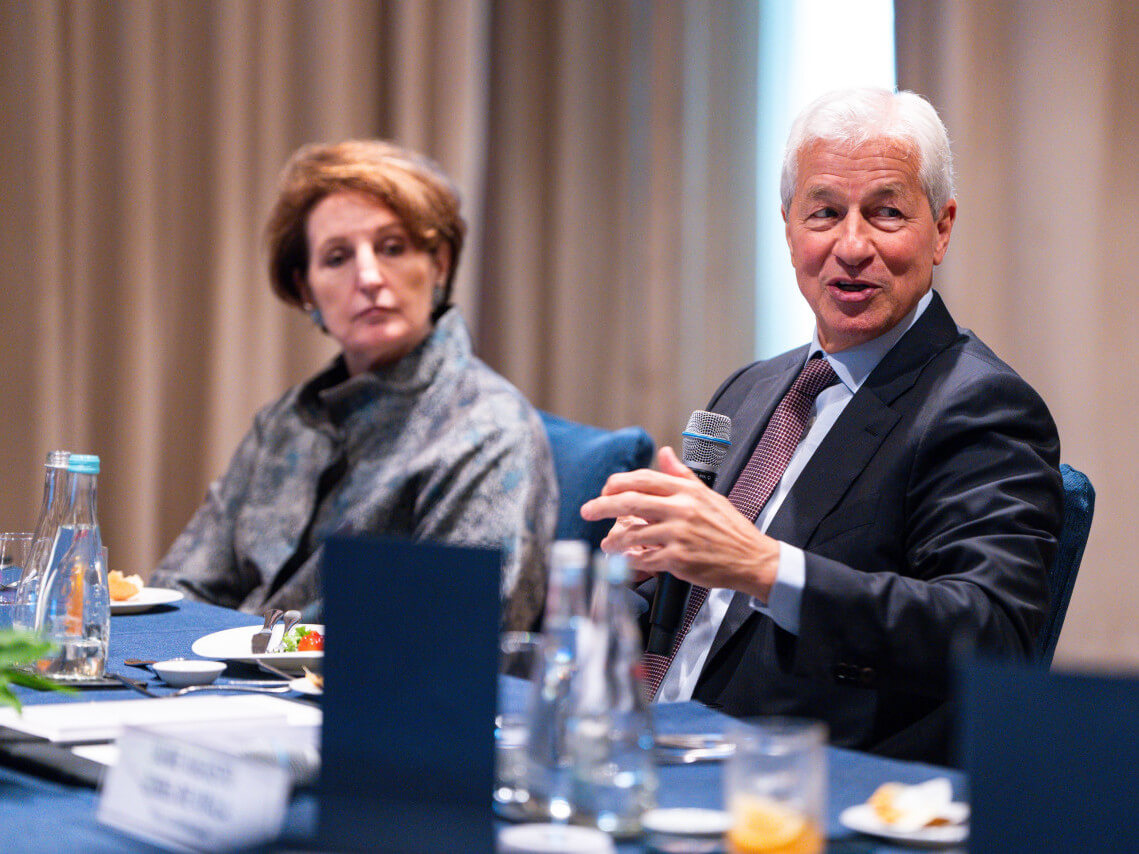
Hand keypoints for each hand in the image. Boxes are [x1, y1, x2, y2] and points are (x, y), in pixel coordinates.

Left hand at [580, 446, 780, 602]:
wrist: (751, 558)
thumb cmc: (729, 527)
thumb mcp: (708, 495)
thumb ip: (682, 475)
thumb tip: (664, 453)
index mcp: (686, 491)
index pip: (643, 479)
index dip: (618, 483)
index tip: (604, 490)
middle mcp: (681, 509)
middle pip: (631, 501)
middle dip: (602, 506)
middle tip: (587, 511)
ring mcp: (679, 534)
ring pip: (634, 533)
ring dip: (614, 540)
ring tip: (606, 545)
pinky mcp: (679, 559)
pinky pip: (646, 558)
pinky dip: (632, 561)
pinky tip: (627, 561)